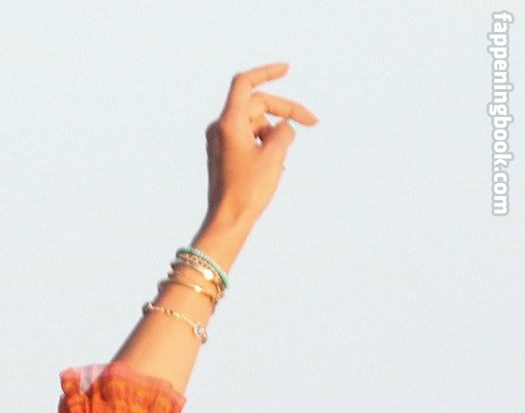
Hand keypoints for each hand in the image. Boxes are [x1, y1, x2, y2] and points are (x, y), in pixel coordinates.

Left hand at [205, 63, 317, 230]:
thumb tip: (285, 127)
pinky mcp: (224, 156)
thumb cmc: (248, 191)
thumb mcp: (274, 155)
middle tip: (311, 122)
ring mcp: (220, 142)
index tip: (287, 70)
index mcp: (229, 122)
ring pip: (255, 124)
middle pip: (257, 105)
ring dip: (275, 133)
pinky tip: (277, 164)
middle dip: (284, 111)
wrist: (227, 223)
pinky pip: (248, 139)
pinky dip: (265, 144)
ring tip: (284, 158)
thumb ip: (285, 131)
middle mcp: (220, 128)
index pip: (246, 83)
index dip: (267, 72)